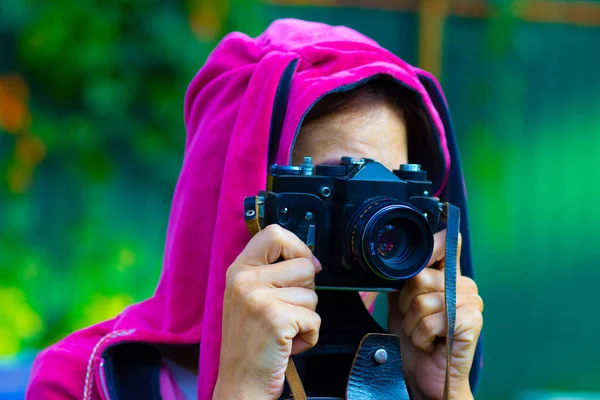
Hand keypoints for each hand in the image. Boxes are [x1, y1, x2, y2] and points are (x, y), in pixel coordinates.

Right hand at [213, 225, 321, 399]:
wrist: (240, 382)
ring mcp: (258, 298)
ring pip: (312, 295)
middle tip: (285, 312)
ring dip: (306, 318)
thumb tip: (310, 260)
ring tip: (283, 331)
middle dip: (306, 292)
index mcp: (239, 270)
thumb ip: (271, 273)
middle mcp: (245, 280)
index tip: (305, 265)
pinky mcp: (275, 318)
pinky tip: (287, 344)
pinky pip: (314, 319)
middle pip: (304, 265)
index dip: (298, 247)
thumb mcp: (249, 297)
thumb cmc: (251, 342)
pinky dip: (308, 336)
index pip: (274, 234)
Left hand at [387, 230, 482, 399]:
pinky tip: (430, 345)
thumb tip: (398, 256)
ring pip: (423, 301)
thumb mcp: (402, 304)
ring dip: (413, 325)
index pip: (446, 246)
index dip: (431, 244)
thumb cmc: (414, 340)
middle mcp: (464, 286)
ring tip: (422, 335)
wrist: (424, 377)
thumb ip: (403, 279)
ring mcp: (471, 304)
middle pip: (420, 277)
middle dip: (406, 304)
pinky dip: (423, 336)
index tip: (427, 245)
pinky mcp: (471, 323)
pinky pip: (433, 321)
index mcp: (449, 278)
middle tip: (414, 321)